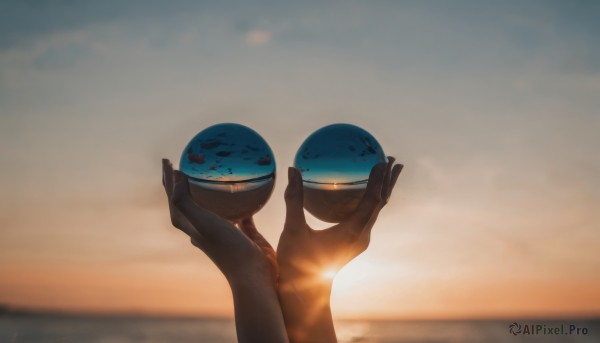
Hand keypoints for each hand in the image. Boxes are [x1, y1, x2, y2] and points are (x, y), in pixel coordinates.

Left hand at [162, 158, 275, 283]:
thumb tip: (177, 178)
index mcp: (190, 226)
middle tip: (184, 161)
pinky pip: (236, 211)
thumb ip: (186, 202)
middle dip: (182, 182)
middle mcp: (202, 228)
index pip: (174, 199)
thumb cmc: (227, 248)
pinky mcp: (241, 232)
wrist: (253, 274)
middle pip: (187, 201)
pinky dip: (234, 200)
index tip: (169, 161)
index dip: (169, 181)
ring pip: (210, 205)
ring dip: (206, 190)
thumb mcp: (202, 223)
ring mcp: (222, 230)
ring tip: (208, 173)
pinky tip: (242, 191)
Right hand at [275, 157, 401, 342]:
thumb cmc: (297, 262)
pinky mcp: (355, 241)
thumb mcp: (293, 229)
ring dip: (382, 188)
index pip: (371, 201)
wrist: (305, 292)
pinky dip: (371, 199)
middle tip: (390, 157)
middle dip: (387, 180)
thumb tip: (292, 170)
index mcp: (351, 232)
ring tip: (386, 168)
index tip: (380, 160)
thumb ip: (294, 199)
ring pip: (376, 209)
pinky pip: (367, 215)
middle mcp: (361, 235)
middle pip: (380, 203)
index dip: (378, 180)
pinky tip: (364, 190)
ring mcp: (360, 240)